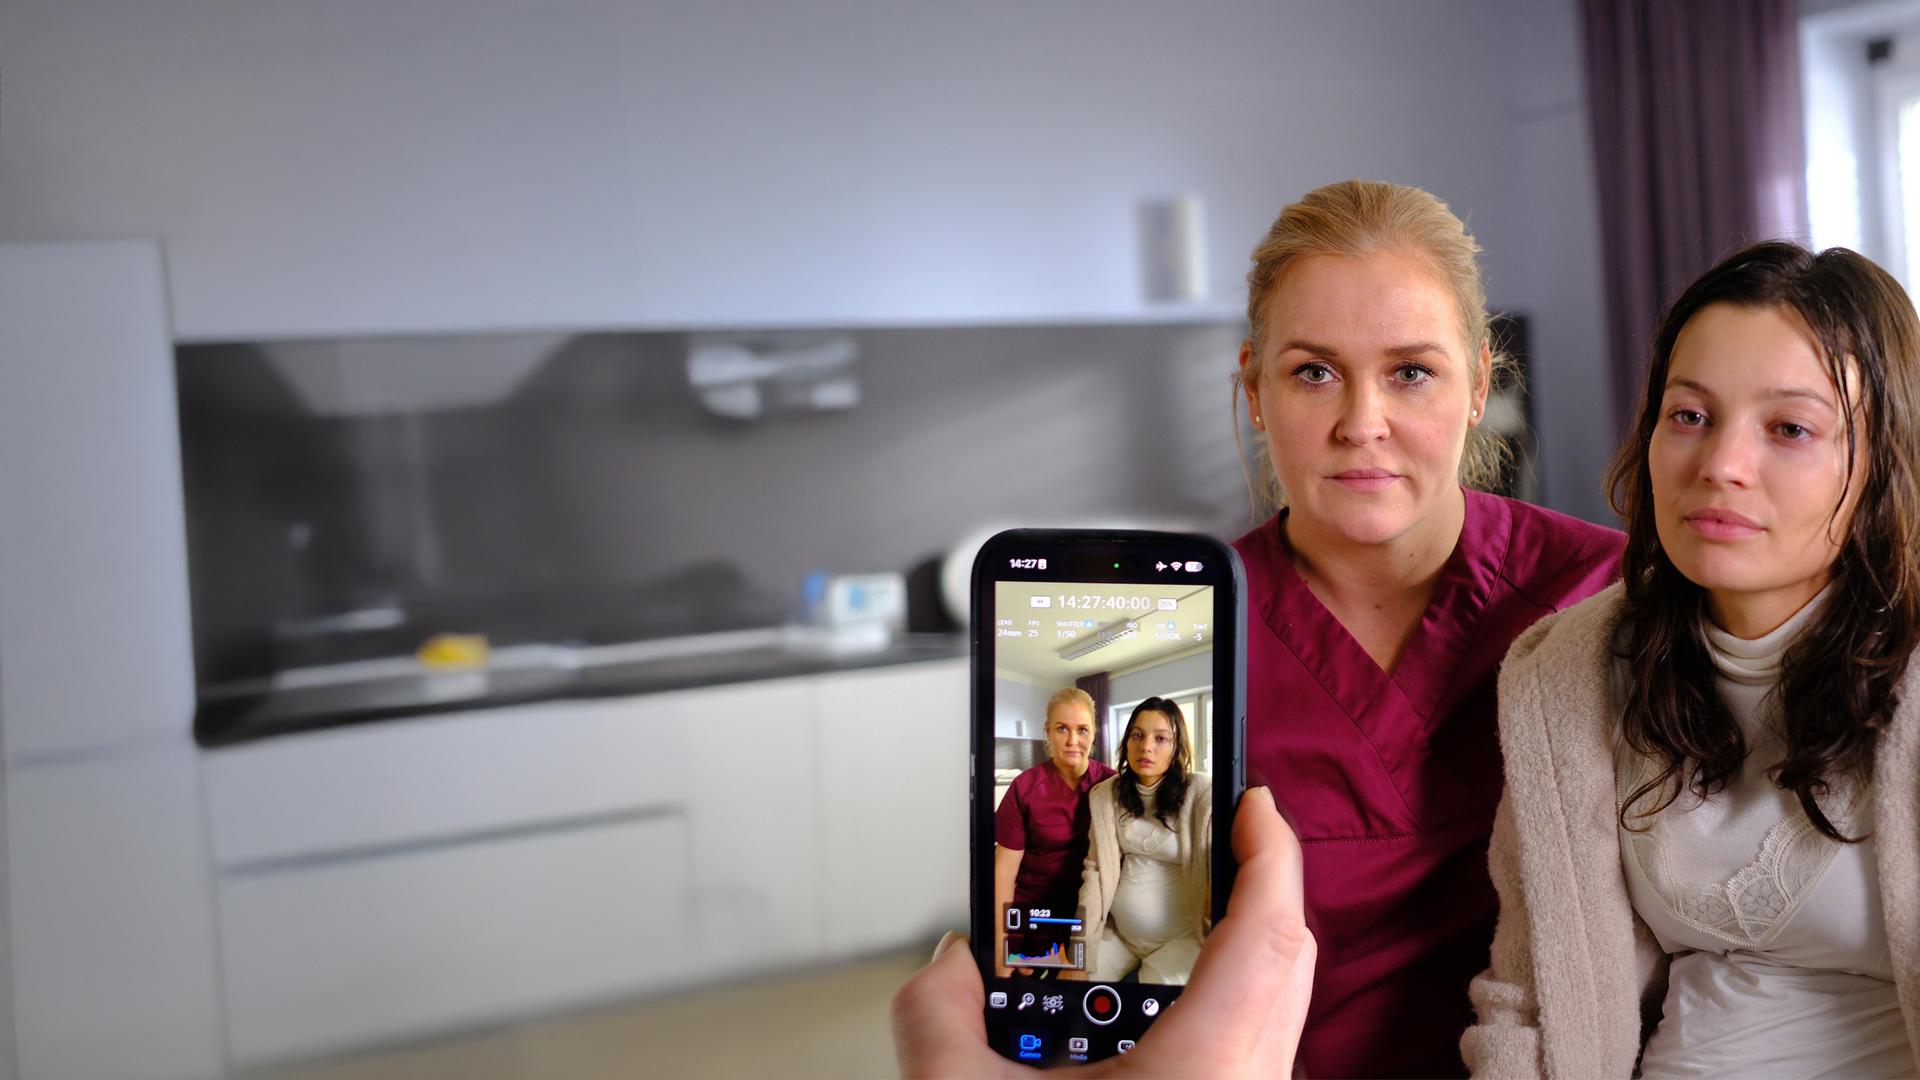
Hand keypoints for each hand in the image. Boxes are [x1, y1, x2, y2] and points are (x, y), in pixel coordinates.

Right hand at [891, 787, 1314, 1076]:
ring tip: (1180, 927)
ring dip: (1240, 960)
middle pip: (1289, 964)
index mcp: (1209, 1069)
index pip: (1272, 929)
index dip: (1271, 853)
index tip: (1254, 801)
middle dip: (1260, 892)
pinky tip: (1158, 1024)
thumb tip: (940, 968)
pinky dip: (1221, 1018)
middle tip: (1214, 846)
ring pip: (1278, 1018)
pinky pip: (1251, 1059)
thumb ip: (938, 1020)